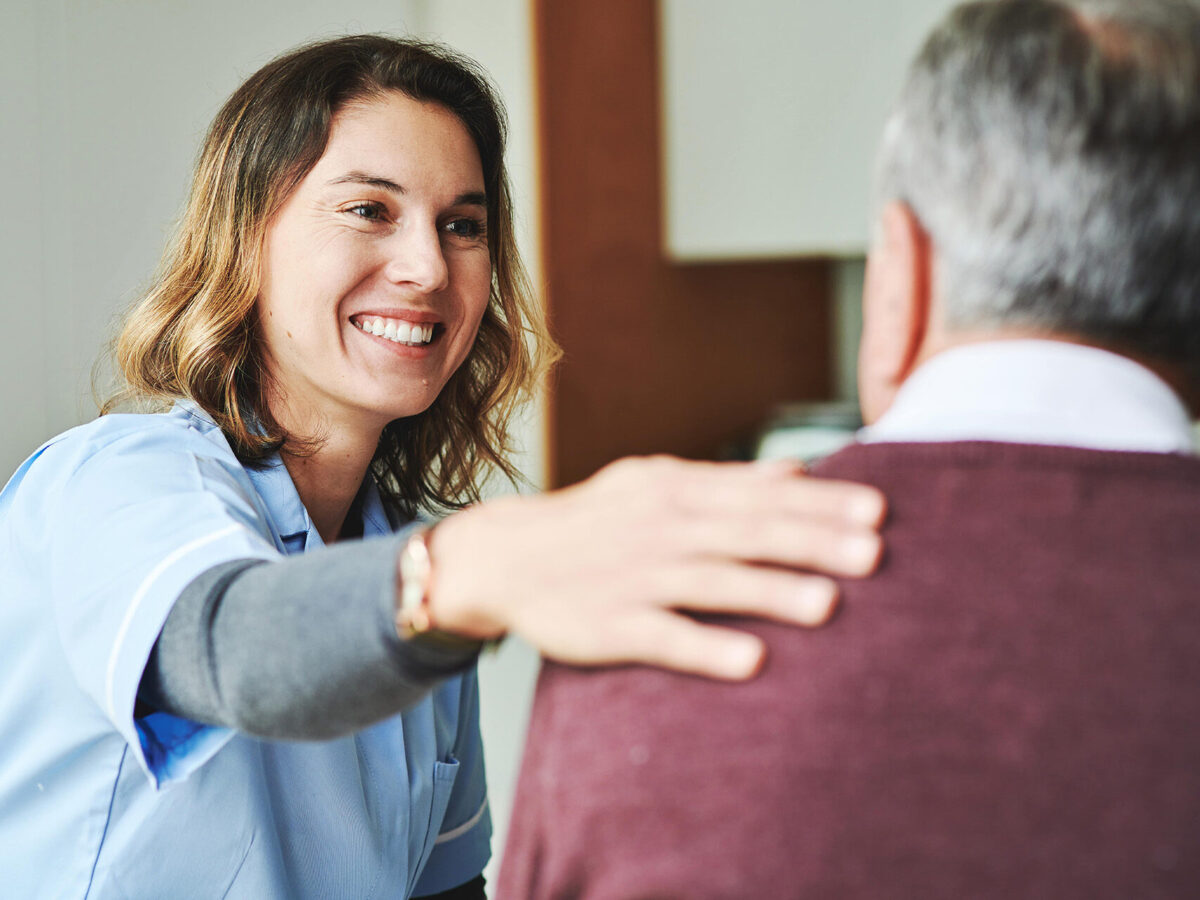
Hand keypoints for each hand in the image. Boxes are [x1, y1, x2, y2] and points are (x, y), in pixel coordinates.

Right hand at [425, 455, 884, 679]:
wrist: (506, 555)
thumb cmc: (597, 520)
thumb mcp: (656, 482)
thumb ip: (729, 480)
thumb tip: (801, 470)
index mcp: (676, 489)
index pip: (759, 494)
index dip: (820, 503)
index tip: (877, 511)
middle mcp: (660, 528)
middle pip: (745, 533)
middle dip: (811, 541)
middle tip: (874, 554)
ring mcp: (634, 576)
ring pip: (711, 582)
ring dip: (770, 591)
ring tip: (829, 604)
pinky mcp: (609, 625)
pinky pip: (662, 636)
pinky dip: (705, 646)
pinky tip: (752, 660)